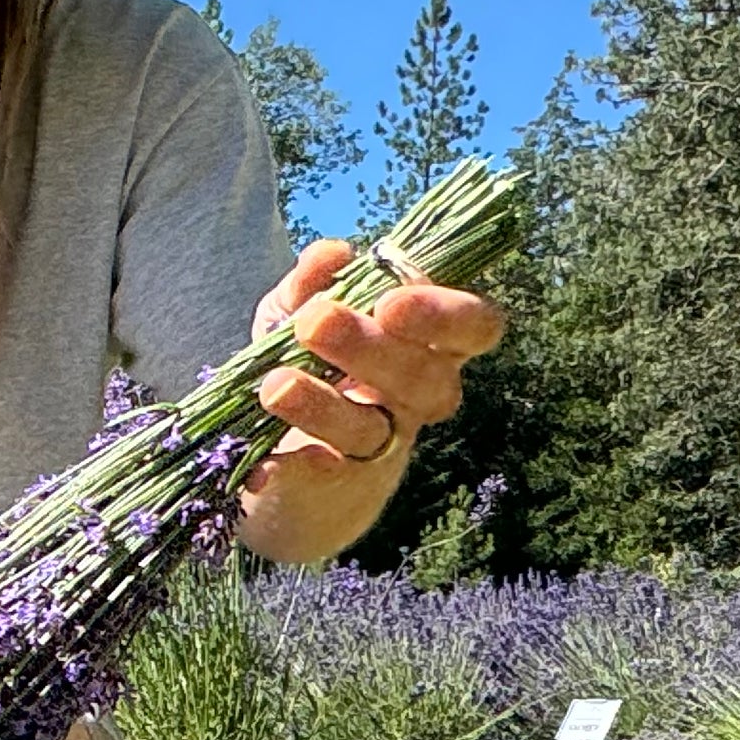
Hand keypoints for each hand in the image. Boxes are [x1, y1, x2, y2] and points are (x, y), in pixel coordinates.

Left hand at [244, 240, 503, 490]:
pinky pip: (318, 478)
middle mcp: (417, 399)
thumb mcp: (300, 314)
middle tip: (314, 322)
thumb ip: (312, 284)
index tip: (391, 302)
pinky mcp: (334, 486)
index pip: (474, 327)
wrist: (285, 464)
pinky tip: (265, 464)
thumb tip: (331, 253)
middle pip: (420, 378)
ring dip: (321, 405)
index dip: (445, 315)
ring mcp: (380, 446)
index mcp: (427, 345)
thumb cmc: (309, 366)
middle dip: (369, 348)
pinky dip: (290, 469)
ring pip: (367, 430)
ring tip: (275, 385)